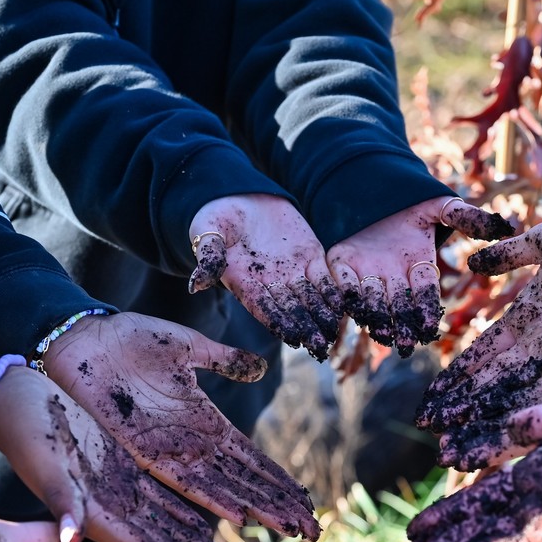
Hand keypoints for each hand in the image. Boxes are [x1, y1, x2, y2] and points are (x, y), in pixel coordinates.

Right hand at [0, 365, 254, 541]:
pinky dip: (189, 513)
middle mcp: (111, 512)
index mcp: (95, 515)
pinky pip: (163, 498)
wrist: (12, 400)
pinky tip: (215, 527)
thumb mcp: (44, 464)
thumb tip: (72, 538)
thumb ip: (61, 500)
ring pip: (172, 526)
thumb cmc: (22, 430)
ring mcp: (118, 492)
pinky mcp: (121, 470)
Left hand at [47, 314, 319, 539]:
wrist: (84, 337)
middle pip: (243, 483)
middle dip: (277, 506)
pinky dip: (214, 499)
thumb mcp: (189, 347)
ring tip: (287, 529)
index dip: (277, 480)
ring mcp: (169, 449)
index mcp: (203, 420)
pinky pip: (184, 482)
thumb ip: (224, 360)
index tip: (305, 501)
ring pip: (222, 489)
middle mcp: (190, 443)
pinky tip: (239, 517)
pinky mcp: (143, 450)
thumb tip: (260, 366)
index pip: (250, 459)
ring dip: (256, 509)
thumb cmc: (130, 338)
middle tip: (310, 530)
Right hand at [188, 195, 340, 360]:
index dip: (278, 322)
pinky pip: (325, 276)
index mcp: (245, 283)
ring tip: (336, 330)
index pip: (263, 307)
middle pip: (290, 309)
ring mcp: (292, 271)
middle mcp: (270, 283)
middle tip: (320, 345)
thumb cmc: (216, 216)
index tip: (292, 338)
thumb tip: (195, 285)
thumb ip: (207, 258)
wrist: (240, 195)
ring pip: (310, 297)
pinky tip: (346, 303)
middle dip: (305, 326)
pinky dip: (334, 290)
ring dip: (323, 314)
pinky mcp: (309, 255)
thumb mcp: (207, 233)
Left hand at [325, 196, 514, 355]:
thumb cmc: (410, 200)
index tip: (431, 326)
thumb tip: (503, 227)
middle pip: (399, 302)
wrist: (371, 187)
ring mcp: (367, 271)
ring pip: (372, 299)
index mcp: (418, 264)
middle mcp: (393, 275)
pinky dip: (346, 294)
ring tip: (379, 332)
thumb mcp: (439, 205)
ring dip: (376, 316)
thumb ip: (465, 217)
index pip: (425, 289)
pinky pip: (343, 282)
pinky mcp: (341, 263)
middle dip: (402, 322)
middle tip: (405, 344)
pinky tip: (350, 305)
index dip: (428, 306)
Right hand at [415, 210, 541, 466]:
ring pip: (527, 403)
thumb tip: (473, 261)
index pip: (487, 358)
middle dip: (469, 416)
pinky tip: (515, 437)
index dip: (459, 381)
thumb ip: (511, 253)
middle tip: (437, 441)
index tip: (432, 403)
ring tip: (467, 453)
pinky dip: (541, 419)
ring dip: (496, 429)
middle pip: (500, 389)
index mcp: (535, 321)